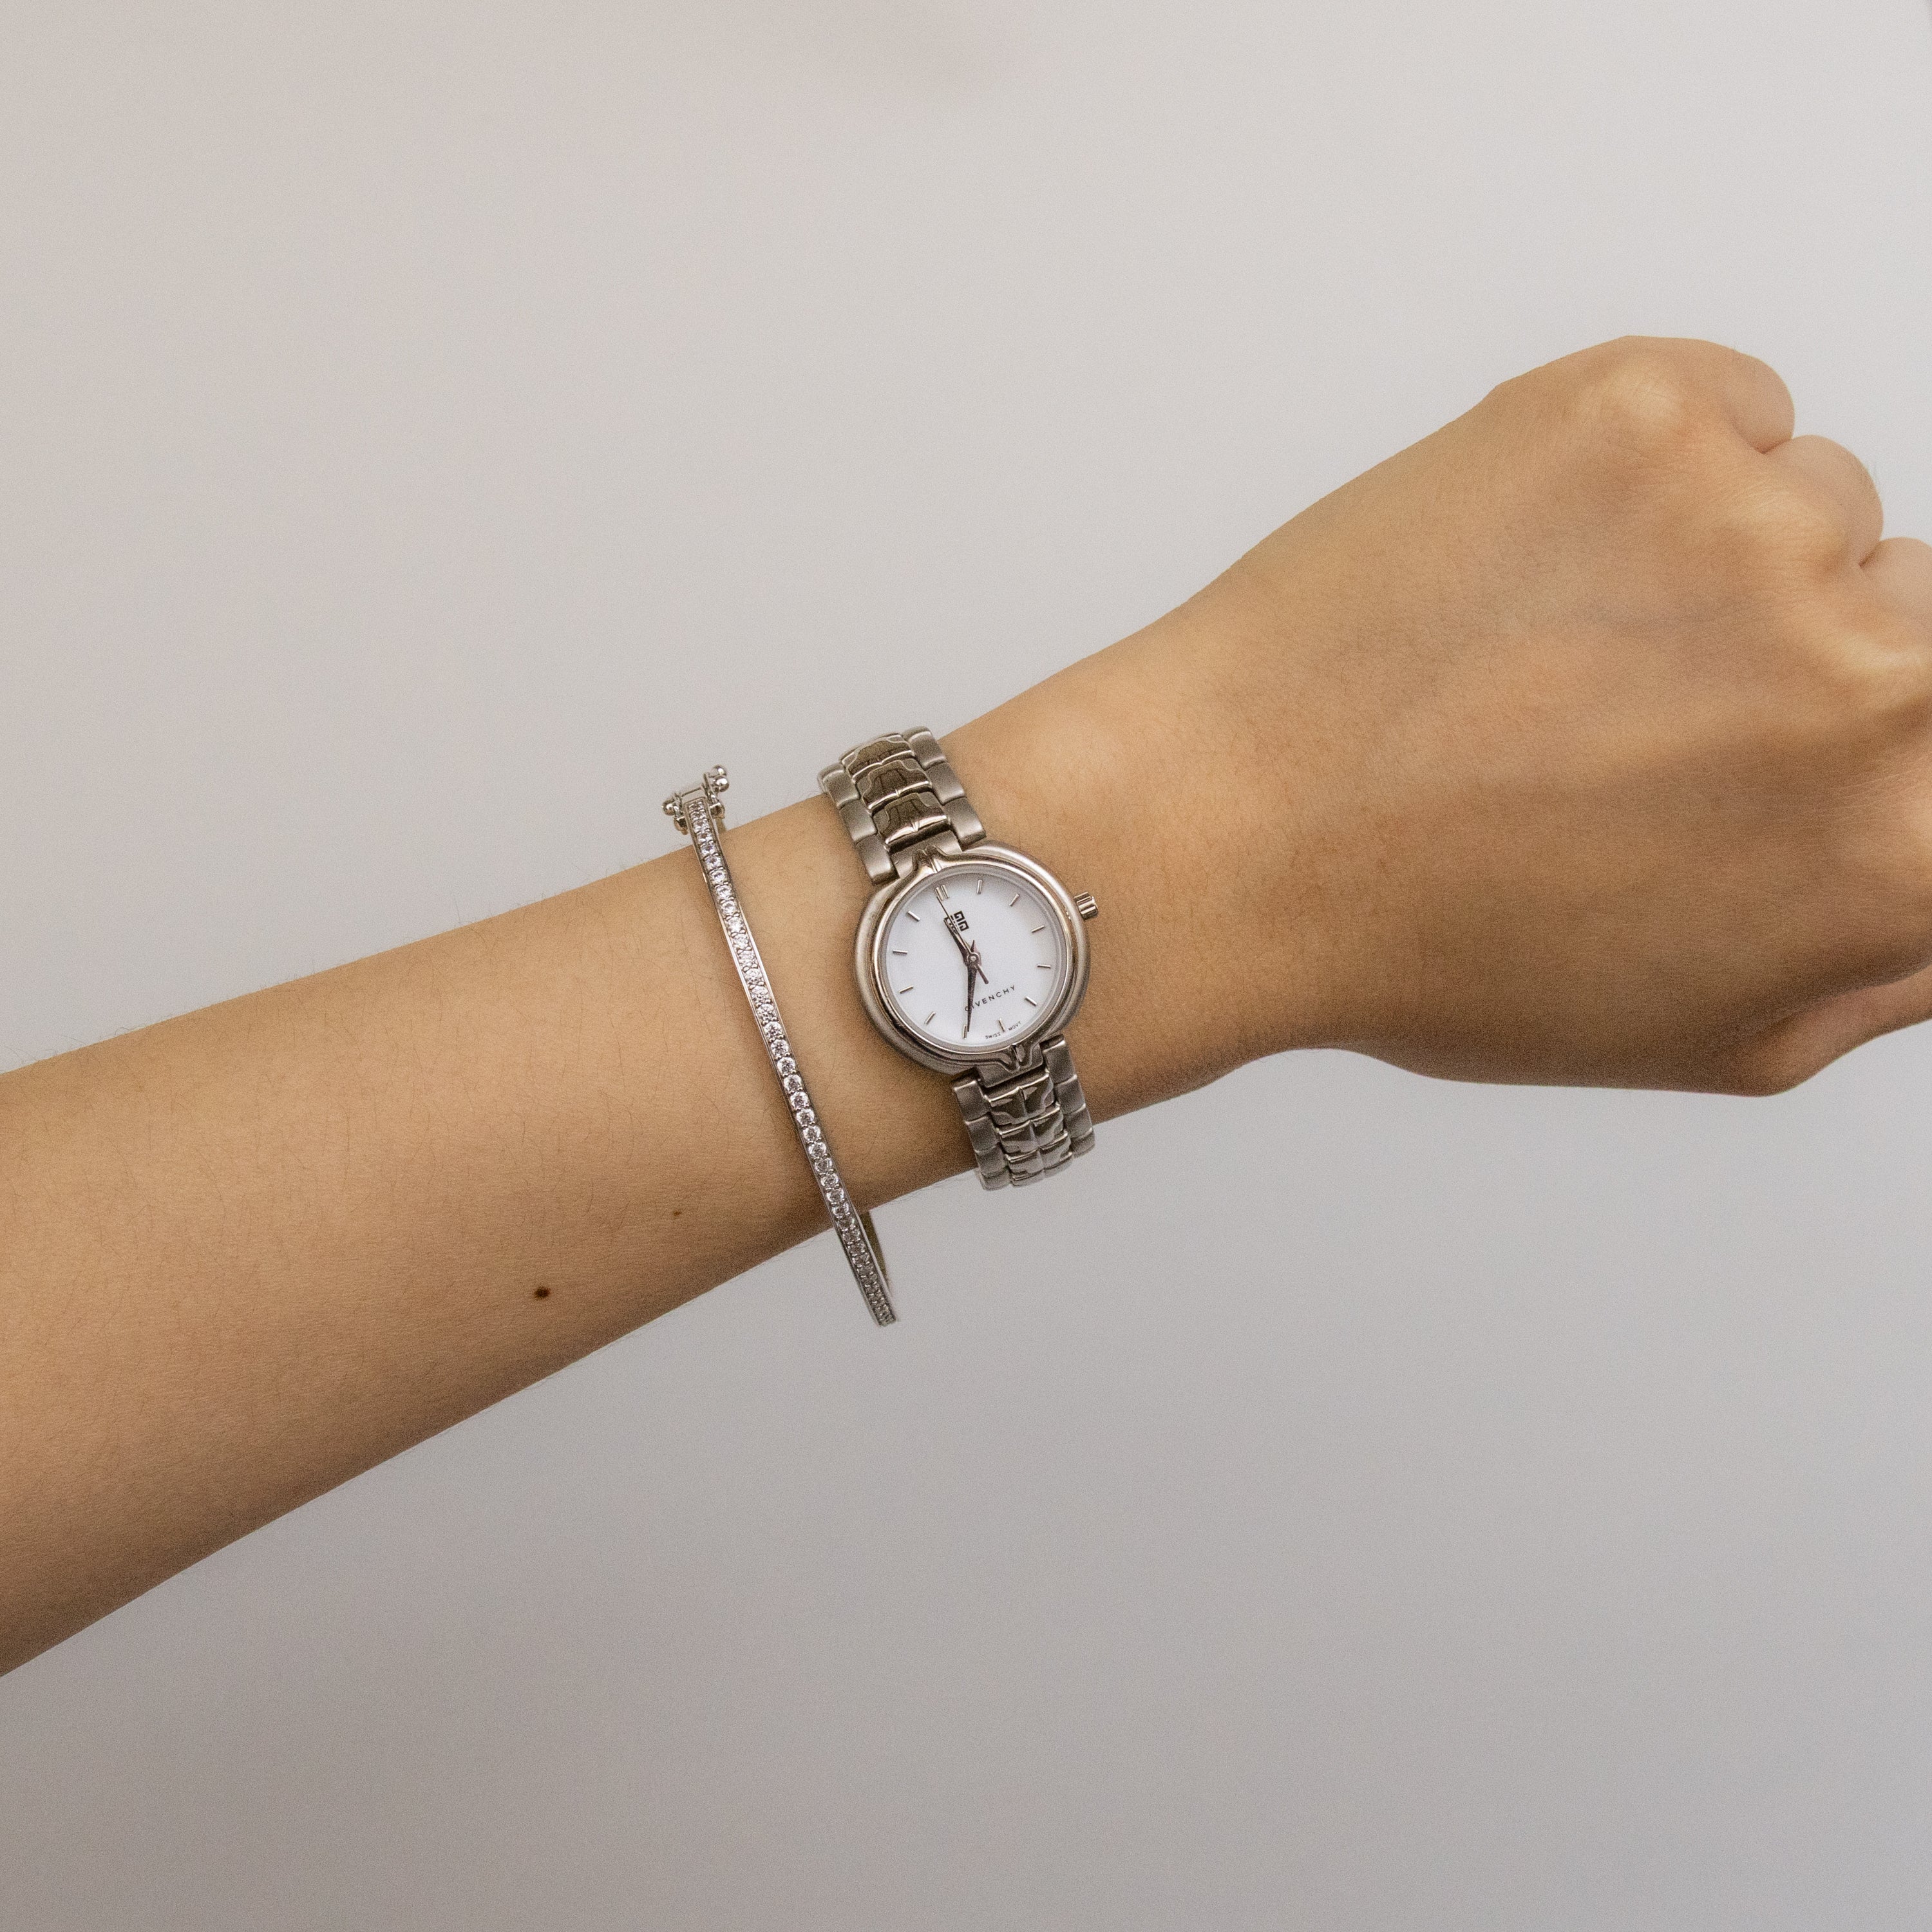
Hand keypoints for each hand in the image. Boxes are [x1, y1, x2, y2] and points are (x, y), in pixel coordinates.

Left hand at [957, 336, 1931, 1101]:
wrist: (1231, 833)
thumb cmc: (1429, 943)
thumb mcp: (1710, 1031)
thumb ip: (1896, 953)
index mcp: (1906, 840)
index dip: (1880, 726)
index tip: (1774, 726)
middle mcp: (1863, 679)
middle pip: (1919, 602)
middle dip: (1803, 652)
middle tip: (1633, 716)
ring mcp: (1748, 528)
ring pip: (1810, 504)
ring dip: (1703, 563)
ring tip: (1547, 655)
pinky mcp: (1637, 414)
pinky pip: (1726, 409)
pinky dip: (1645, 468)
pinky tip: (1528, 566)